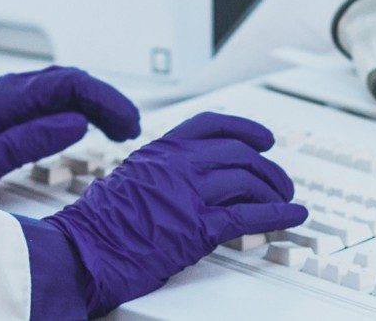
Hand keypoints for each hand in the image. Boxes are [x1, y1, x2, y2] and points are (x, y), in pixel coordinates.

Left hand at [0, 66, 140, 195]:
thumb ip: (33, 138)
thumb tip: (78, 123)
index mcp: (10, 95)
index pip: (70, 83)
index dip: (105, 99)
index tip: (127, 121)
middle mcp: (12, 90)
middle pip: (72, 82)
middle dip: (107, 101)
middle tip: (132, 128)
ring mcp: (10, 98)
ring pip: (64, 90)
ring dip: (95, 106)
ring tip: (119, 129)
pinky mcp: (7, 110)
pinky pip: (52, 101)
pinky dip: (78, 110)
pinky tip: (88, 126)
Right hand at [45, 112, 306, 315]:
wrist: (82, 251)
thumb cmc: (99, 225)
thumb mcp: (130, 179)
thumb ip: (163, 173)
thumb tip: (195, 181)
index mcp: (161, 150)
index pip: (212, 125)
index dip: (245, 129)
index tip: (264, 138)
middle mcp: (177, 164)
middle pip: (239, 153)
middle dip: (267, 168)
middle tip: (280, 182)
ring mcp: (188, 194)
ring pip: (247, 180)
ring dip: (274, 191)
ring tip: (285, 202)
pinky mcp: (196, 228)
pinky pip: (248, 216)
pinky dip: (277, 215)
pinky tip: (292, 217)